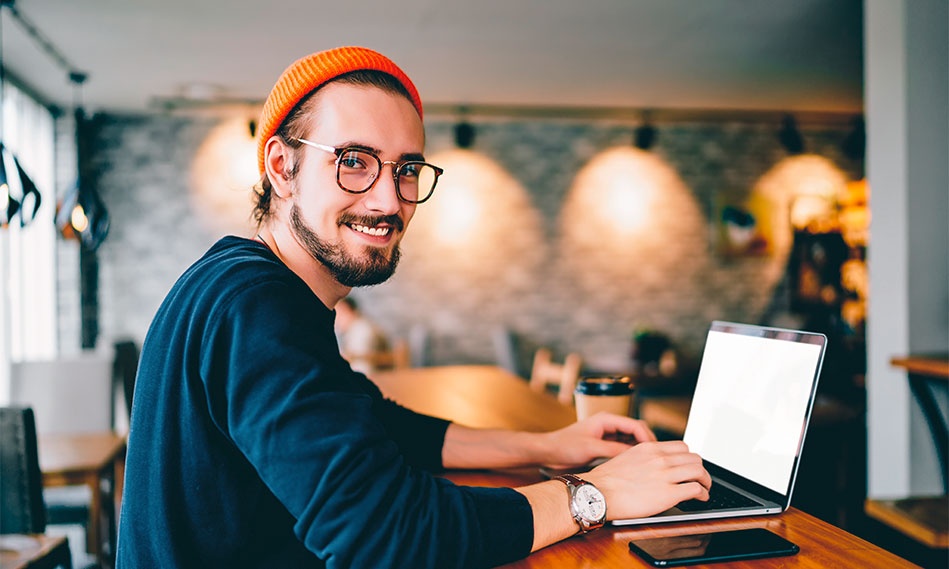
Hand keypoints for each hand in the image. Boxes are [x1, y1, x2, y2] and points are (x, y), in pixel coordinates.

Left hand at [538, 412, 657, 468]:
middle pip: (637, 432)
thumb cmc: (565, 446)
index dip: (648, 438)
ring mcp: (608, 435)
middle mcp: (610, 425)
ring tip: (650, 465)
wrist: (548, 453)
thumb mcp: (591, 448)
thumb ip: (615, 450)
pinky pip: (623, 448)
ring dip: (640, 451)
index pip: (636, 425)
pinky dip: (631, 456)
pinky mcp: (605, 445)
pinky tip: (636, 467)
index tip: (656, 453)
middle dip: (648, 444)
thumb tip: (637, 455)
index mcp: (607, 419)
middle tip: (657, 461)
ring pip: (632, 441)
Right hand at [585, 440, 710, 519]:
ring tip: (705, 488)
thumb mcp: (627, 458)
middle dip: (700, 469)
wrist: (598, 493)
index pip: (682, 447)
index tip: (689, 466)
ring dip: (706, 481)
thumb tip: (654, 465)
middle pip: (694, 457)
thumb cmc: (607, 480)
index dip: (689, 458)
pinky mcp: (668, 494)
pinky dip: (703, 493)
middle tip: (700, 478)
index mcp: (649, 448)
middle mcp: (660, 458)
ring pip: (699, 471)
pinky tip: (701, 497)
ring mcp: (665, 475)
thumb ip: (644, 458)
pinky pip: (695, 489)